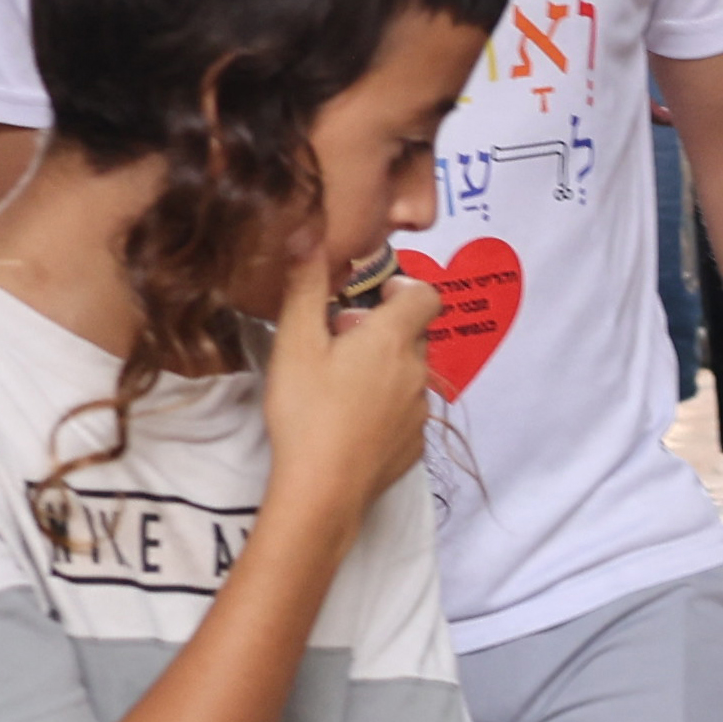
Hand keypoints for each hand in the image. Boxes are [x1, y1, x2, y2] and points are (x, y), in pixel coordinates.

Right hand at [258, 242, 445, 506]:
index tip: (368, 299)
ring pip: (409, 374)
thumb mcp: (295, 343)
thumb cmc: (306, 411)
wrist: (322, 492)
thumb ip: (304, 284)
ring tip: (339, 386)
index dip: (403, 288)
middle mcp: (417, 371)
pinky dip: (385, 406)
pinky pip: (406, 411)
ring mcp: (419, 412)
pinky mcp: (414, 447)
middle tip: (338, 343)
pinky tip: (350, 422)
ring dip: (384, 369)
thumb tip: (310, 229)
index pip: (426, 294)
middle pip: (413, 334)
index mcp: (393, 339)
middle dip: (382, 329)